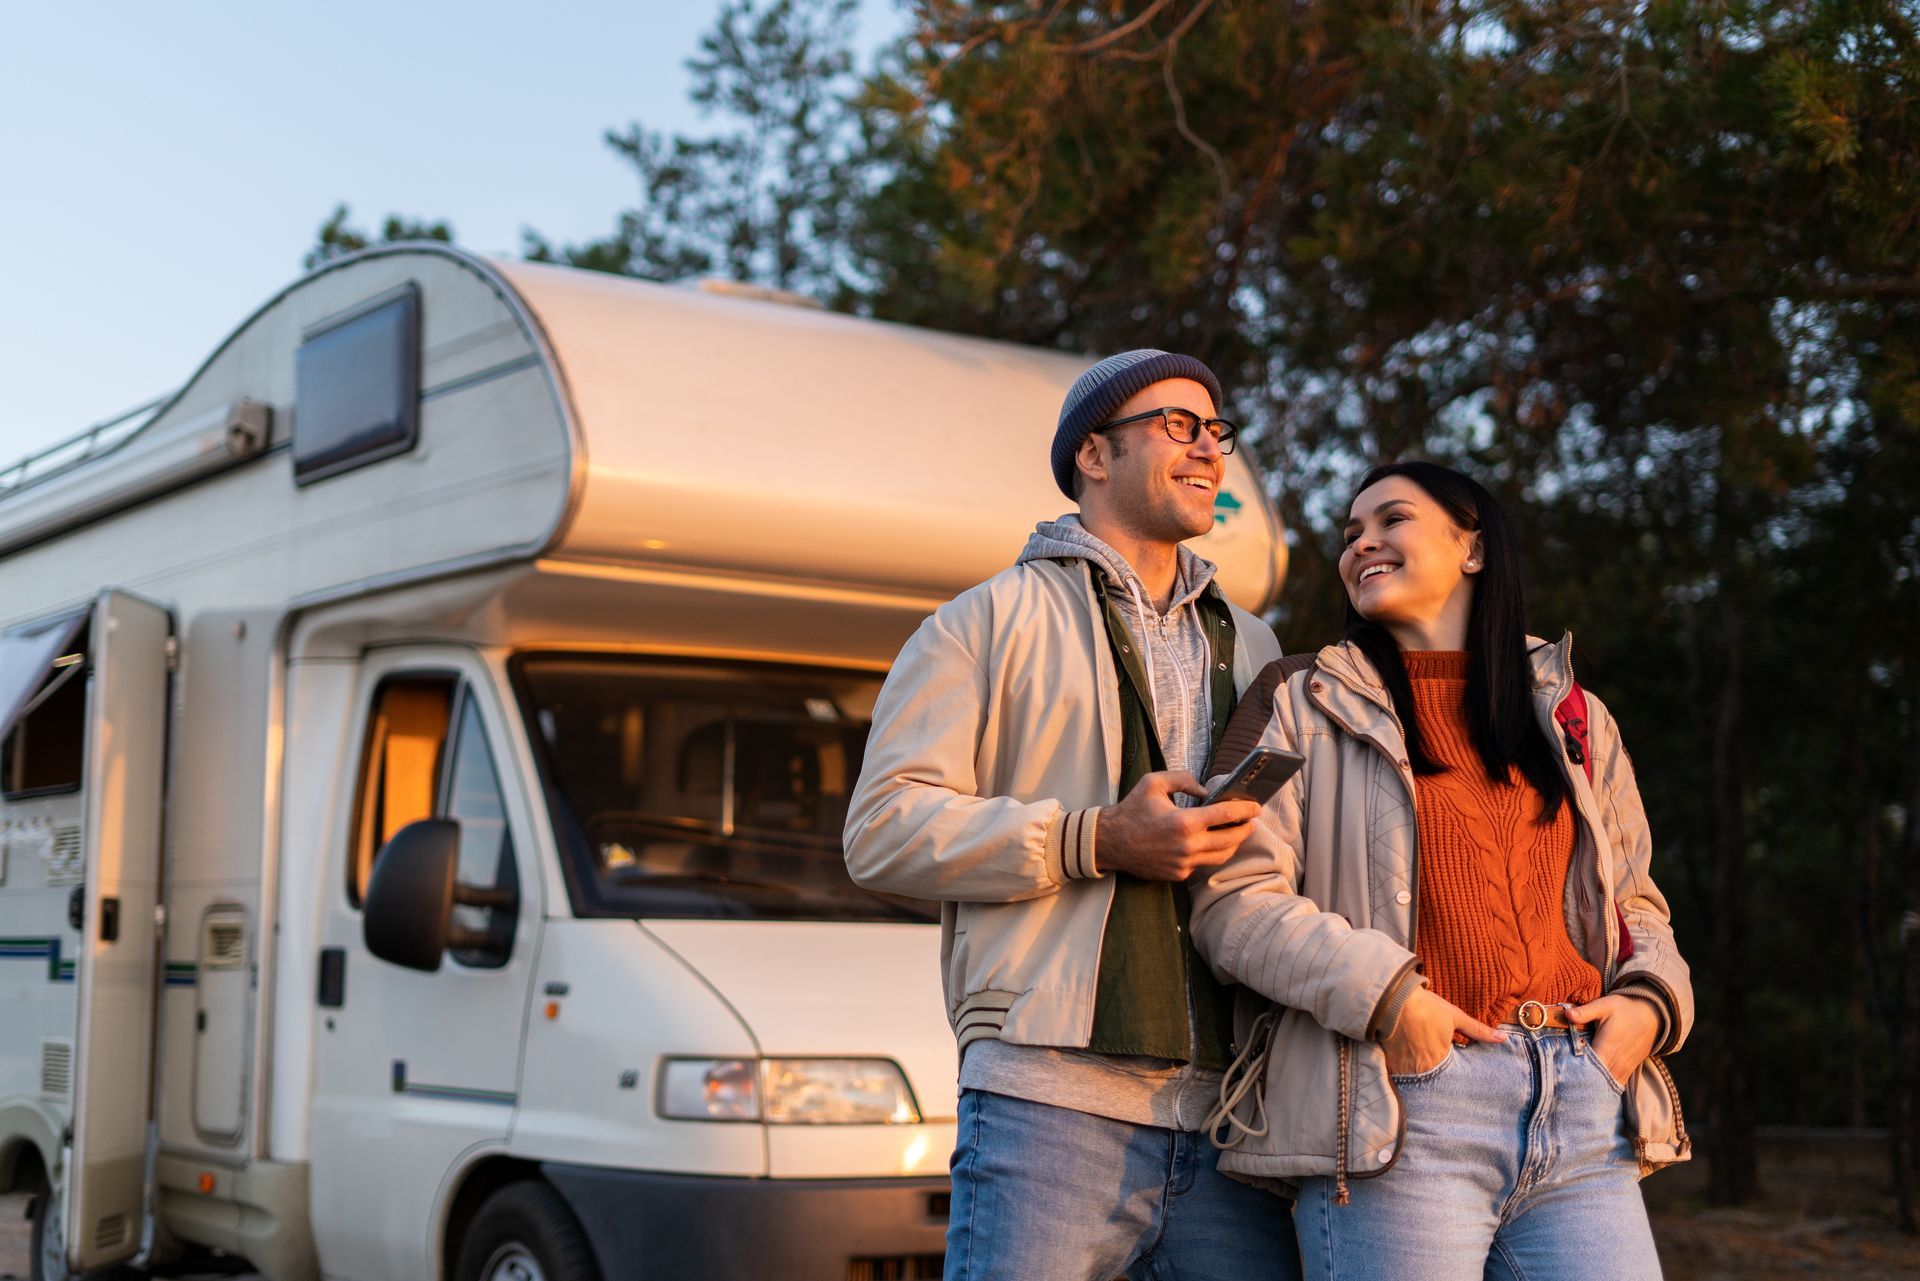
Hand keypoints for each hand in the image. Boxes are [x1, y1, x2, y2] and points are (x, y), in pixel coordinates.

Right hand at [1094, 770, 1263, 880]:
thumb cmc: (1132, 810)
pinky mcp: (1178, 875)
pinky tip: (1211, 843)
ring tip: (1237, 832)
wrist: (1110, 842)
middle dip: (1245, 829)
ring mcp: (1184, 864)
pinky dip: (1209, 853)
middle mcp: (1187, 846)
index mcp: (1184, 822)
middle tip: (1251, 820)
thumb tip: (1207, 791)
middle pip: (1230, 840)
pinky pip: (1202, 864)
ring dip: (1233, 844)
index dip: (1245, 810)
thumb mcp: (1154, 782)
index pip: (1226, 815)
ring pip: (1220, 857)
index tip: (1256, 806)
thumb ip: (1184, 779)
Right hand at [1382, 988, 1505, 1074]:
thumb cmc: (1427, 1007)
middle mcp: (1422, 1068)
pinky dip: (1401, 1066)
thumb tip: (1502, 1039)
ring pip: (1414, 1075)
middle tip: (1429, 1058)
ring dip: (1416, 1069)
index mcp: (1440, 1060)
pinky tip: (1402, 1056)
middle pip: (1430, 1075)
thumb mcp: (1455, 1017)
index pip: (1449, 1074)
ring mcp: (1403, 1066)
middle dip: (1432, 1070)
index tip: (1443, 1056)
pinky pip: (1397, 1071)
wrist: (1393, 998)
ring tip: (1416, 1057)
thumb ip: (1478, 1031)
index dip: (1447, 1065)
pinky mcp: (1389, 1061)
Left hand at [1568, 994, 1658, 1087]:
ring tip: (1576, 1082)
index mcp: (1606, 1050)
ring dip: (1592, 1085)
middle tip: (1564, 1079)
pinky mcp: (1629, 1070)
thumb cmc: (1624, 1009)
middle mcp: (1616, 1064)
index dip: (1573, 1073)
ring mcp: (1624, 1069)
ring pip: (1606, 1086)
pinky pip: (1615, 1084)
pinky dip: (1604, 1085)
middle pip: (1595, 1082)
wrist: (1652, 1015)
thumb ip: (1585, 1012)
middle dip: (1580, 1082)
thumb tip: (1566, 1014)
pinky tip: (1592, 1082)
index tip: (1560, 1071)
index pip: (1587, 1071)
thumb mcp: (1604, 1005)